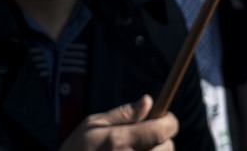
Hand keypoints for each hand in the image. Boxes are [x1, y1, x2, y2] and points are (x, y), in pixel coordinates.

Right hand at [60, 98, 177, 150]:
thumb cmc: (77, 150)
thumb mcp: (92, 125)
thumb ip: (122, 113)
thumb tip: (148, 100)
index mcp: (119, 140)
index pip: (160, 130)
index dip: (169, 121)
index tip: (166, 118)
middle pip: (168, 148)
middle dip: (163, 139)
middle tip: (149, 136)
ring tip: (137, 149)